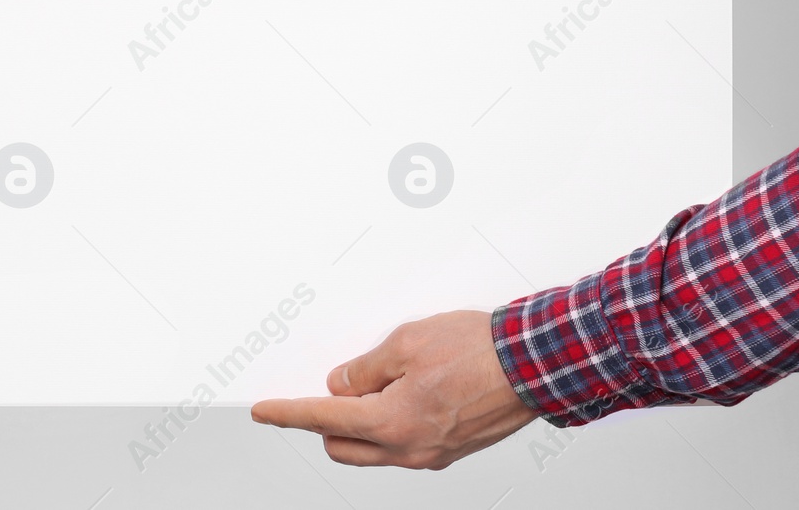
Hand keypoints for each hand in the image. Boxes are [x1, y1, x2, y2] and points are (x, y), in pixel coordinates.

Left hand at [251, 310, 539, 468]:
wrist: (534, 366)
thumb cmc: (479, 352)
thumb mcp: (407, 343)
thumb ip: (365, 369)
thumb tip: (341, 386)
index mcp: (391, 423)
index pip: (322, 419)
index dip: (287, 413)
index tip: (264, 411)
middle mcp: (409, 449)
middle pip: (342, 445)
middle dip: (325, 420)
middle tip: (330, 387)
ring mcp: (431, 454)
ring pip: (373, 449)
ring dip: (361, 423)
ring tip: (377, 382)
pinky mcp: (449, 450)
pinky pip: (403, 444)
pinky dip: (391, 423)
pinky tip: (404, 392)